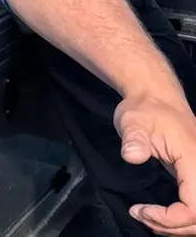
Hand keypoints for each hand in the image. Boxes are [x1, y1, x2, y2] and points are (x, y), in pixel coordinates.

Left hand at [119, 93, 195, 233]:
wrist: (155, 98)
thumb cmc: (145, 110)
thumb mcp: (133, 121)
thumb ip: (134, 140)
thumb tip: (132, 156)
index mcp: (195, 161)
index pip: (195, 208)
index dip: (171, 219)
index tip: (142, 210)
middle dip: (172, 227)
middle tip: (142, 216)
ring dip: (177, 226)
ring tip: (148, 217)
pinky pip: (195, 207)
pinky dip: (181, 218)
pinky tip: (161, 215)